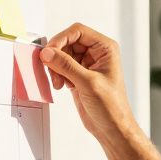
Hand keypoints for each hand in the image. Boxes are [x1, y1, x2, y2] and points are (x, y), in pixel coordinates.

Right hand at [39, 23, 133, 142]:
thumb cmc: (111, 107)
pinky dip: (57, 75)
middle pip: (67, 42)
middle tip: (52, 71)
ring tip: (59, 82)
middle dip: (57, 56)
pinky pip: (61, 67)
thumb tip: (48, 52)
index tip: (49, 52)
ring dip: (56, 67)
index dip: (61, 39)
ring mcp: (87, 65)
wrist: (112, 128)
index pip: (77, 31)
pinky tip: (62, 86)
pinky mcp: (78, 76)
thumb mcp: (88, 83)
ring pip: (62, 55)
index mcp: (105, 48)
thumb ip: (66, 65)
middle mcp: (96, 53)